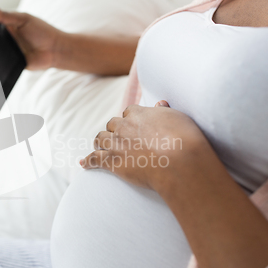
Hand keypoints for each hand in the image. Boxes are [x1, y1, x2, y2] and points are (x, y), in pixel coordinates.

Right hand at [0, 2, 61, 70]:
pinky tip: (5, 56)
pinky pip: (2, 62)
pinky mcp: (11, 63)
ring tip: (4, 46)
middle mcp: (7, 38)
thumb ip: (6, 15)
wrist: (54, 51)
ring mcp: (9, 50)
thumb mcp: (24, 19)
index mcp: (8, 25)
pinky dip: (1, 61)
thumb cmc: (43, 33)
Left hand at [81, 101, 215, 193]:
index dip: (131, 119)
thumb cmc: (184, 139)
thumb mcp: (178, 118)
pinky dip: (87, 161)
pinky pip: (94, 159)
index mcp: (139, 113)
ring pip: (100, 139)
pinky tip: (83, 164)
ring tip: (100, 147)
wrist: (179, 161)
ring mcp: (116, 143)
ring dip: (100, 142)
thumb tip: (160, 103)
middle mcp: (124, 126)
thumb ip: (165, 111)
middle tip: (119, 138)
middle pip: (112, 124)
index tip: (134, 125)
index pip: (129, 112)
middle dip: (114, 130)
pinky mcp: (111, 161)